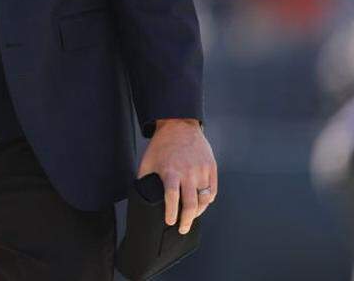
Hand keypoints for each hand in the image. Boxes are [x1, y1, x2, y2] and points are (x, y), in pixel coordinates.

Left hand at [138, 118, 216, 234]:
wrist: (179, 125)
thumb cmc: (161, 145)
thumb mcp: (148, 160)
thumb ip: (145, 179)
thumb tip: (140, 195)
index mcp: (170, 171)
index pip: (172, 199)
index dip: (171, 213)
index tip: (169, 222)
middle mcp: (188, 173)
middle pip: (191, 204)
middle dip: (187, 220)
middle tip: (183, 229)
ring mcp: (201, 171)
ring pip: (204, 199)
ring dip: (198, 212)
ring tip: (191, 217)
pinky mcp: (211, 168)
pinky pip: (212, 191)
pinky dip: (208, 201)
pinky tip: (201, 204)